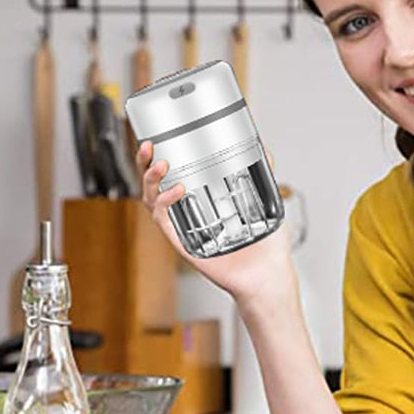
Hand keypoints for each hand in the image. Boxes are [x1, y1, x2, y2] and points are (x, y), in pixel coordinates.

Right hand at [136, 140, 294, 306]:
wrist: (268, 274)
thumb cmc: (265, 245)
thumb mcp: (265, 203)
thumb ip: (263, 176)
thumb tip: (264, 150)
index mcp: (201, 203)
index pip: (173, 176)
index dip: (161, 159)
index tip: (159, 139)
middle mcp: (188, 214)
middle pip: (154, 186)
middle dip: (145, 164)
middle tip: (149, 146)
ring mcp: (184, 228)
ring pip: (152, 201)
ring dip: (151, 180)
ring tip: (162, 164)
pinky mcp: (184, 243)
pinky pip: (164, 221)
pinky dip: (166, 203)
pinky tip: (178, 190)